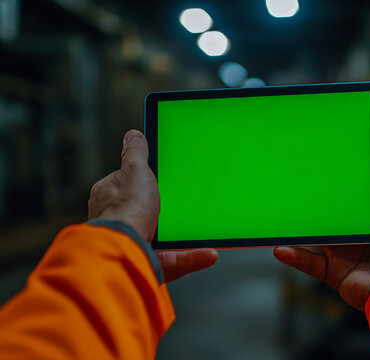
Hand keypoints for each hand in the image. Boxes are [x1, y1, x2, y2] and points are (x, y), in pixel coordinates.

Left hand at [88, 129, 217, 281]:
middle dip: (162, 209)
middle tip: (183, 202)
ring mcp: (134, 244)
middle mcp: (117, 224)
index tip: (162, 182)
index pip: (126, 185)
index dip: (143, 181)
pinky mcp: (151, 264)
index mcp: (108, 200)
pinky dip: (194, 255)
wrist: (125, 250)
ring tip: (201, 227)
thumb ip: (135, 153)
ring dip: (181, 234)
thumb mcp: (134, 171)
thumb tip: (132, 135)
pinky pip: (177, 259)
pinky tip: (210, 253)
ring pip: (161, 237)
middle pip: (144, 211)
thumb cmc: (126, 210)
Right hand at [274, 158, 369, 309]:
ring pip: (316, 241)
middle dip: (316, 209)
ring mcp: (346, 257)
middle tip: (296, 191)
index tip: (328, 175)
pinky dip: (294, 257)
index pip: (357, 206)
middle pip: (333, 222)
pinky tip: (279, 248)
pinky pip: (310, 263)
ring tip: (280, 218)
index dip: (345, 193)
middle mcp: (361, 240)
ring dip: (298, 232)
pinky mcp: (335, 274)